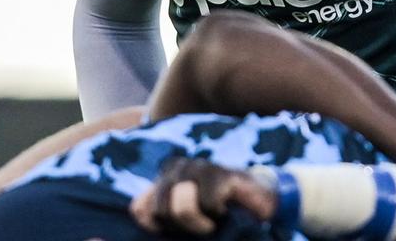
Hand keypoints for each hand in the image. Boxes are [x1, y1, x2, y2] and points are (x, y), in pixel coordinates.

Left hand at [130, 157, 275, 236]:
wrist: (257, 203)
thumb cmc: (217, 215)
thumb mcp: (183, 220)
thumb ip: (157, 213)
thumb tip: (139, 212)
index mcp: (163, 179)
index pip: (140, 209)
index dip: (158, 226)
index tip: (177, 229)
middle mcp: (176, 167)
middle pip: (160, 210)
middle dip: (180, 226)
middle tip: (202, 224)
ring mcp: (198, 166)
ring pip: (182, 207)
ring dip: (200, 223)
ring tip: (214, 217)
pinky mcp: (221, 172)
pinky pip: (209, 202)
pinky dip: (218, 213)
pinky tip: (227, 207)